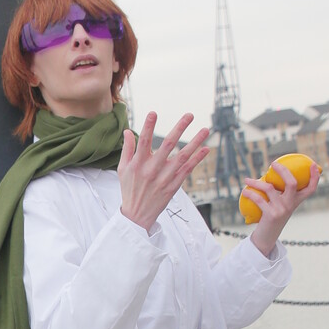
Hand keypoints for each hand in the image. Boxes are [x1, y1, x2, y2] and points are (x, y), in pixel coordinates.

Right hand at [118, 114, 210, 232]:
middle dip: (180, 128)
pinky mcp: (173, 186)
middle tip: (189, 115)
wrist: (137, 215)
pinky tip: (205, 149)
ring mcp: (164, 178)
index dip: (149, 126)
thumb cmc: (129, 190)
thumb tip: (128, 131)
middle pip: (168, 145)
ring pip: (183, 156)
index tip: (154, 113)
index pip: (144, 141)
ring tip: (205, 129)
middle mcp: (152, 169)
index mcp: (138, 163)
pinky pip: (188, 170)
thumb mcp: (123, 169)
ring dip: (195, 142)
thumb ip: (127, 149)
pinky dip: (197, 159)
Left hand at [242, 160, 320, 254]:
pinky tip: (244, 191)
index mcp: (296, 201)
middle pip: (292, 183)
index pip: (311, 189)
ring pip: (269, 188)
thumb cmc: (273, 217)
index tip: (312, 164)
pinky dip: (250, 194)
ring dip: (256, 182)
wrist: (267, 236)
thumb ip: (281, 193)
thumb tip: (270, 174)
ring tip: (247, 180)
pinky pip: (258, 199)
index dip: (315, 177)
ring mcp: (282, 209)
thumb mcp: (281, 205)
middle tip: (273, 164)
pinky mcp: (271, 215)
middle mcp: (291, 205)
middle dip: (283, 171)